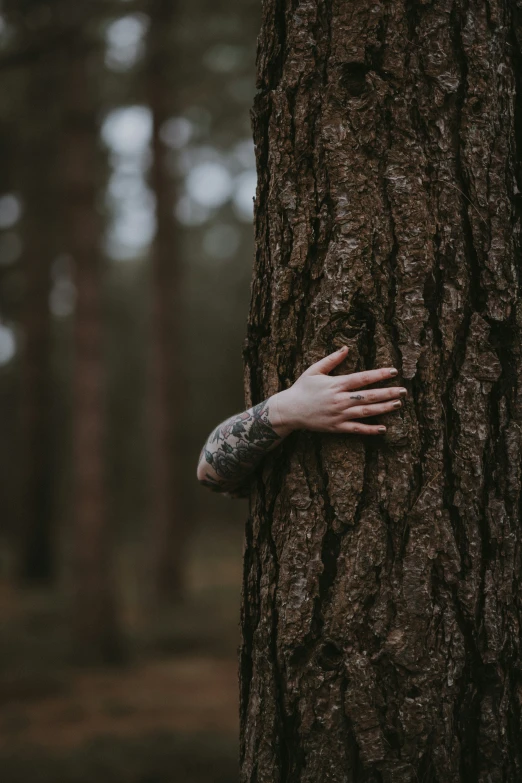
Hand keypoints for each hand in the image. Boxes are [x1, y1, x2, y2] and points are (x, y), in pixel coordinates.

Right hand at [271, 346, 406, 435]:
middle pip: (368, 395)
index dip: (379, 374)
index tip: (393, 371)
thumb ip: (332, 359)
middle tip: (403, 390)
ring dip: (384, 408)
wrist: (289, 410)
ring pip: (366, 411)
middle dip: (388, 392)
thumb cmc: (302, 388)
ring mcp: (339, 414)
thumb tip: (346, 348)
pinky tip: (383, 428)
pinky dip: (370, 429)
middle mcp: (340, 399)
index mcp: (336, 384)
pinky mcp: (336, 427)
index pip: (362, 378)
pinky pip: (356, 429)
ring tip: (398, 404)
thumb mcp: (314, 370)